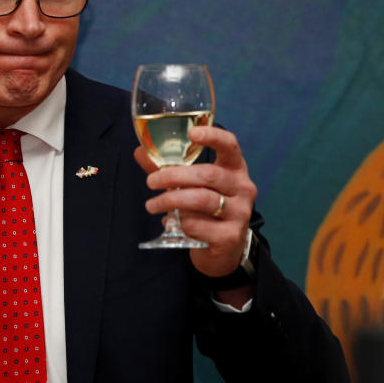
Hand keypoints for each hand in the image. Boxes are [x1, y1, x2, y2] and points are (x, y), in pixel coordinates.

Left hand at [133, 125, 256, 277]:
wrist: (224, 249)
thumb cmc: (206, 209)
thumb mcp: (191, 186)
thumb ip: (168, 168)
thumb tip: (140, 151)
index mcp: (235, 169)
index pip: (230, 146)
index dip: (213, 136)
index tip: (192, 133)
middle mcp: (243, 188)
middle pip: (207, 174)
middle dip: (174, 176)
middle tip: (151, 182)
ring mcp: (240, 213)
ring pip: (201, 200)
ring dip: (170, 200)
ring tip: (151, 204)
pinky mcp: (230, 236)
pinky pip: (197, 224)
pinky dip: (179, 222)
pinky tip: (171, 222)